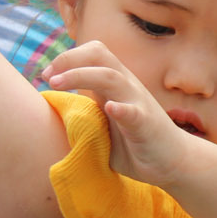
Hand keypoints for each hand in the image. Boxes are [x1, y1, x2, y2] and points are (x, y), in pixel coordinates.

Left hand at [42, 39, 199, 186]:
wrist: (171, 163)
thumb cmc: (132, 142)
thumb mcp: (103, 121)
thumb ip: (82, 112)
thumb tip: (46, 115)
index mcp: (115, 84)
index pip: (93, 54)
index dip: (67, 58)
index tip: (46, 75)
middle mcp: (127, 87)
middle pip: (99, 56)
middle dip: (69, 60)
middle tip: (47, 77)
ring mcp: (138, 103)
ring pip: (111, 77)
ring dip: (81, 76)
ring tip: (57, 83)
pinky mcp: (147, 125)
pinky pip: (135, 112)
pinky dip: (122, 108)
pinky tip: (111, 108)